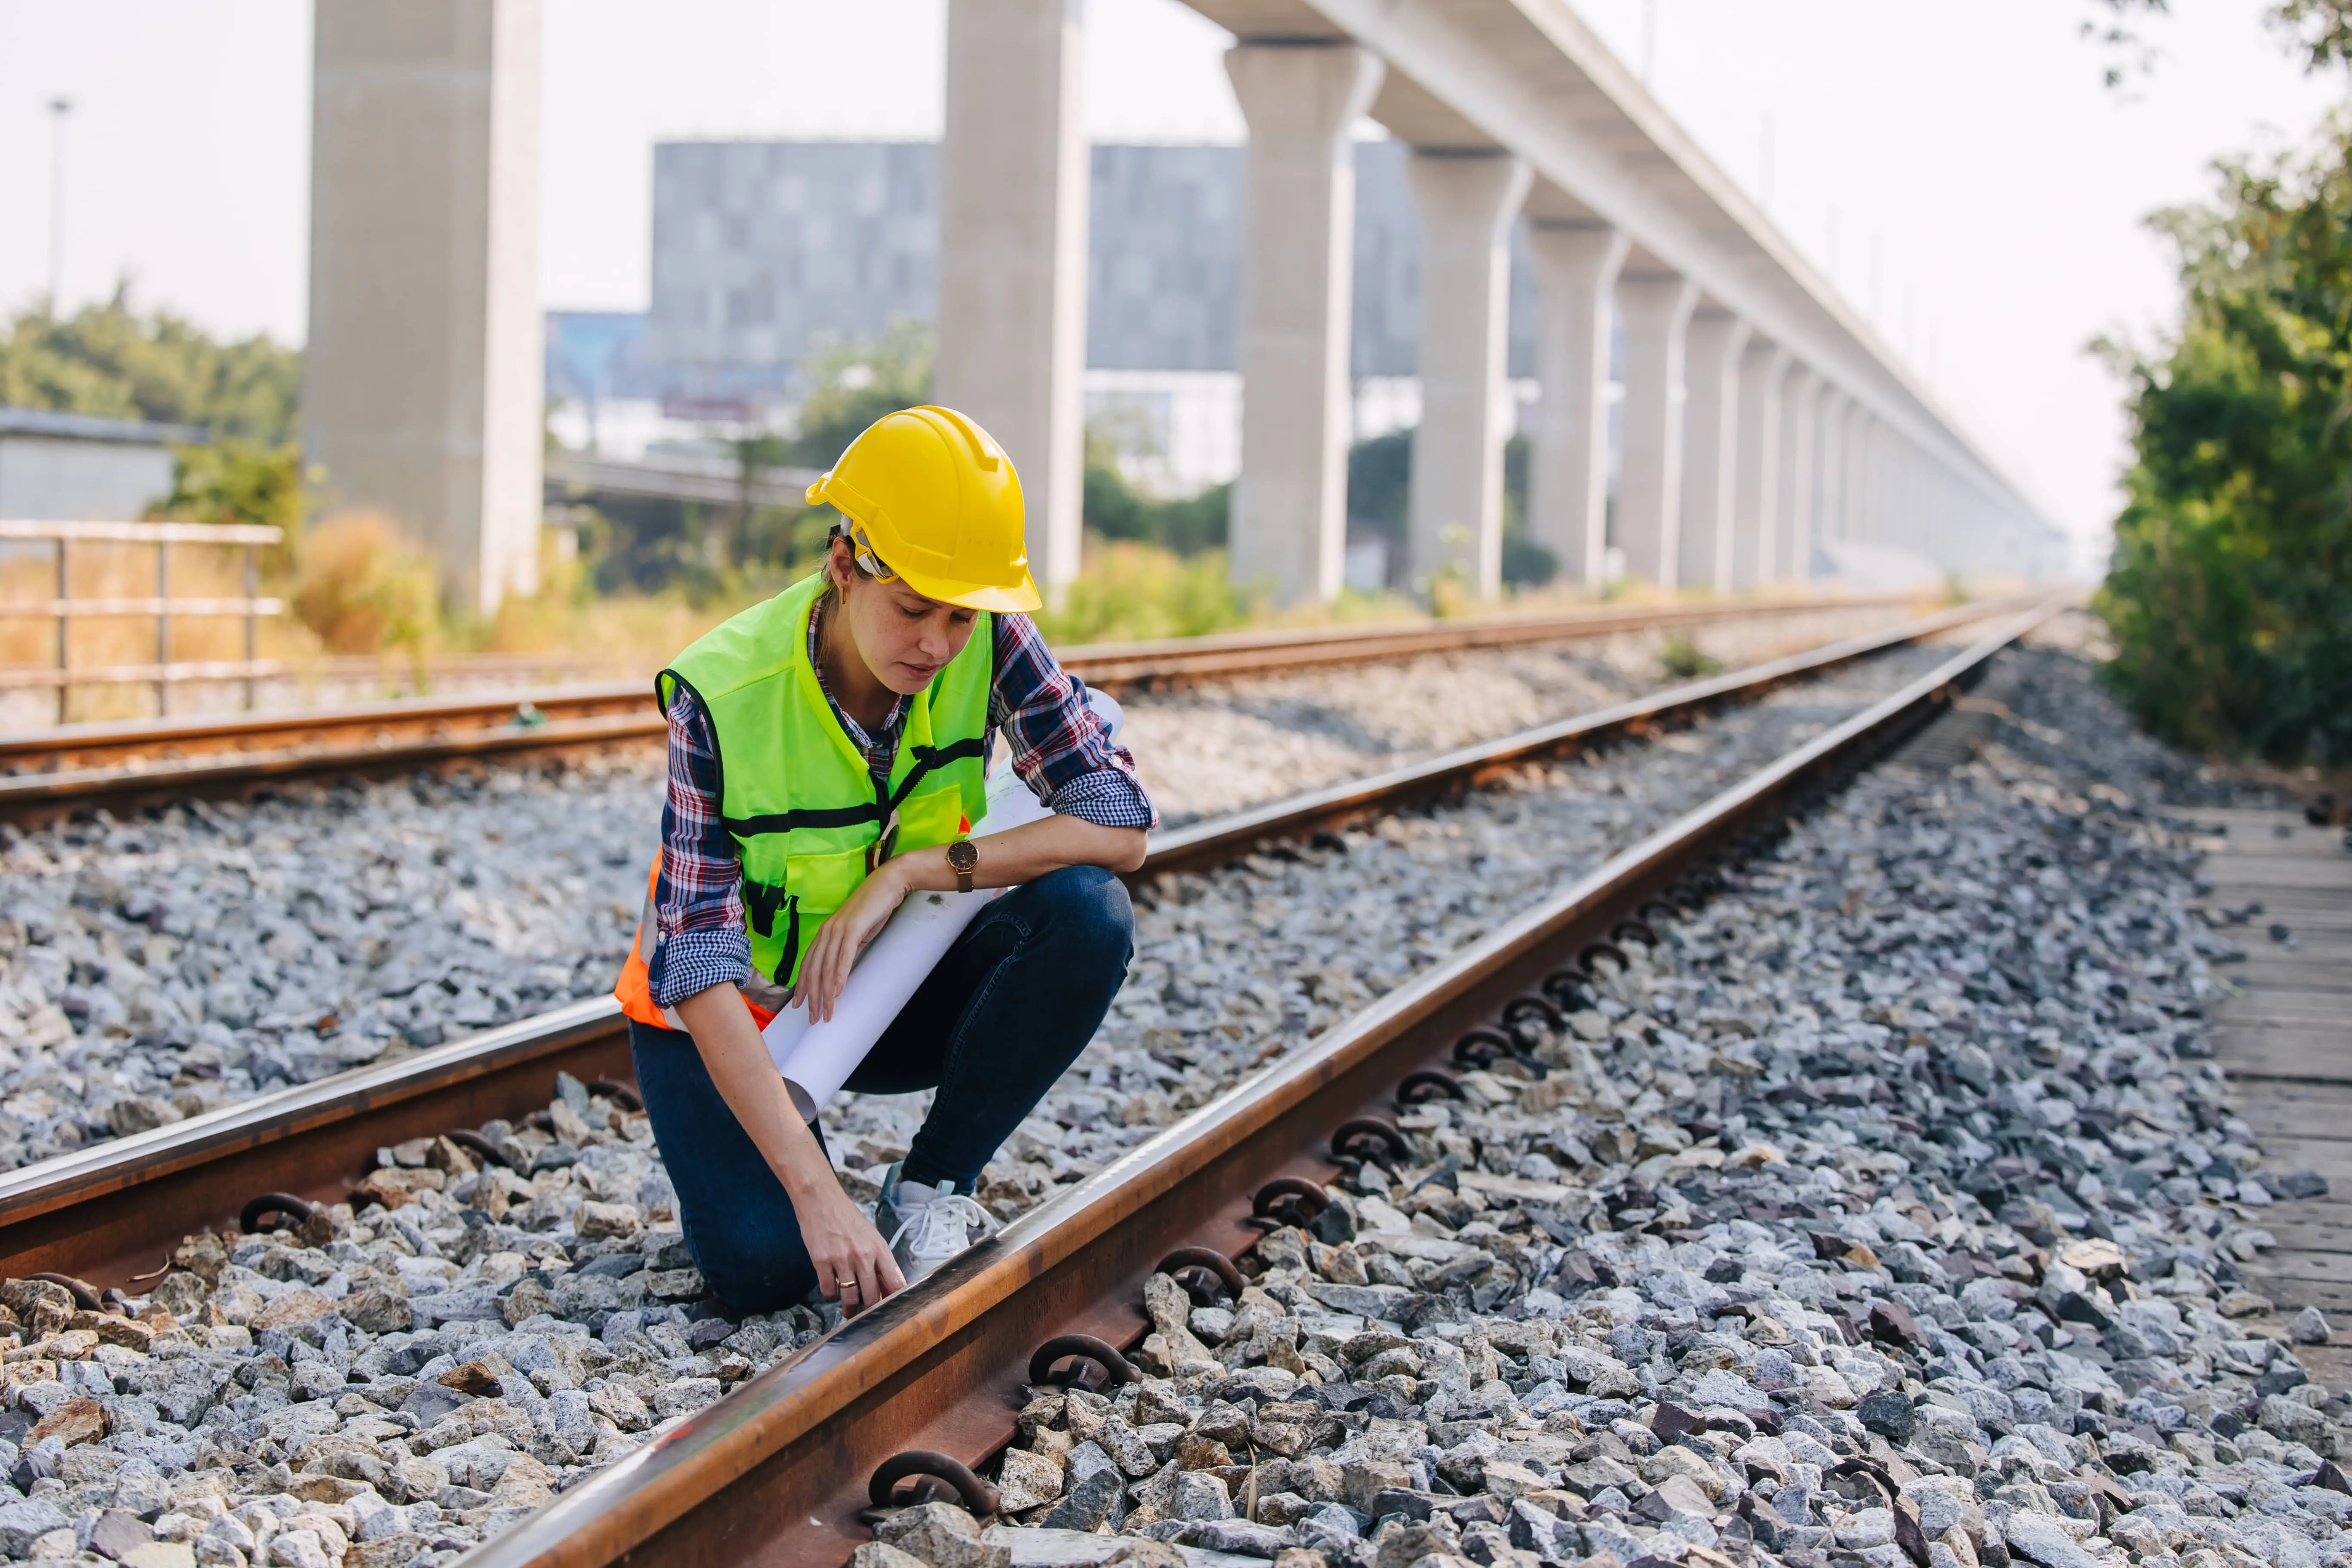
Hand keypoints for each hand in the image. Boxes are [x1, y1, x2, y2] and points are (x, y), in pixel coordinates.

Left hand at [789, 858, 910, 1022]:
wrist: (888, 884)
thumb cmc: (874, 908)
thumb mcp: (856, 933)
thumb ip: (846, 950)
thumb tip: (841, 971)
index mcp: (825, 932)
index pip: (808, 963)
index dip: (802, 985)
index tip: (799, 1004)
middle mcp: (826, 931)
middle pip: (813, 969)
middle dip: (812, 996)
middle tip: (813, 1017)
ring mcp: (838, 929)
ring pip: (825, 967)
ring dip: (825, 993)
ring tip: (826, 1012)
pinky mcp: (852, 929)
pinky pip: (842, 957)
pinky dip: (838, 976)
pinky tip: (837, 991)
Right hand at [796, 1178, 905, 1313]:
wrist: (821, 1200)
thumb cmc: (848, 1219)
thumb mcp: (871, 1236)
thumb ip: (880, 1261)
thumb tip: (888, 1288)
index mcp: (880, 1248)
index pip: (895, 1282)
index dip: (894, 1301)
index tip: (892, 1310)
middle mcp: (863, 1255)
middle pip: (871, 1296)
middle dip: (869, 1309)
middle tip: (866, 1314)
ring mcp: (841, 1259)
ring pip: (850, 1297)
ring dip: (849, 1308)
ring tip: (848, 1310)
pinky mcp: (821, 1261)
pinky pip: (828, 1291)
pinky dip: (830, 1295)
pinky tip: (831, 1289)